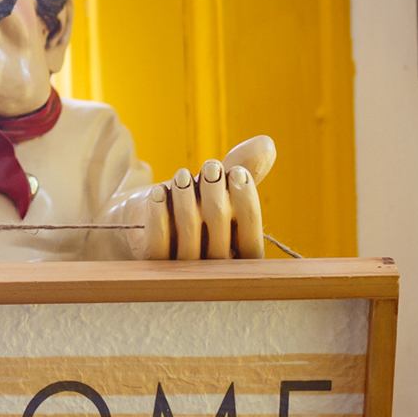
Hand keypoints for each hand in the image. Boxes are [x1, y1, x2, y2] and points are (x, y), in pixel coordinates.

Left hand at [143, 135, 274, 259]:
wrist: (151, 216)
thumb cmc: (197, 200)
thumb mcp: (222, 185)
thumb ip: (246, 169)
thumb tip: (267, 144)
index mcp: (240, 259)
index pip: (251, 238)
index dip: (246, 202)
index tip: (237, 171)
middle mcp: (213, 271)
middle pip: (219, 231)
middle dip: (215, 191)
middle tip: (210, 165)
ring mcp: (182, 272)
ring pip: (189, 234)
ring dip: (186, 197)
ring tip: (181, 175)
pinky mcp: (154, 265)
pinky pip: (159, 242)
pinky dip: (159, 213)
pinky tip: (159, 191)